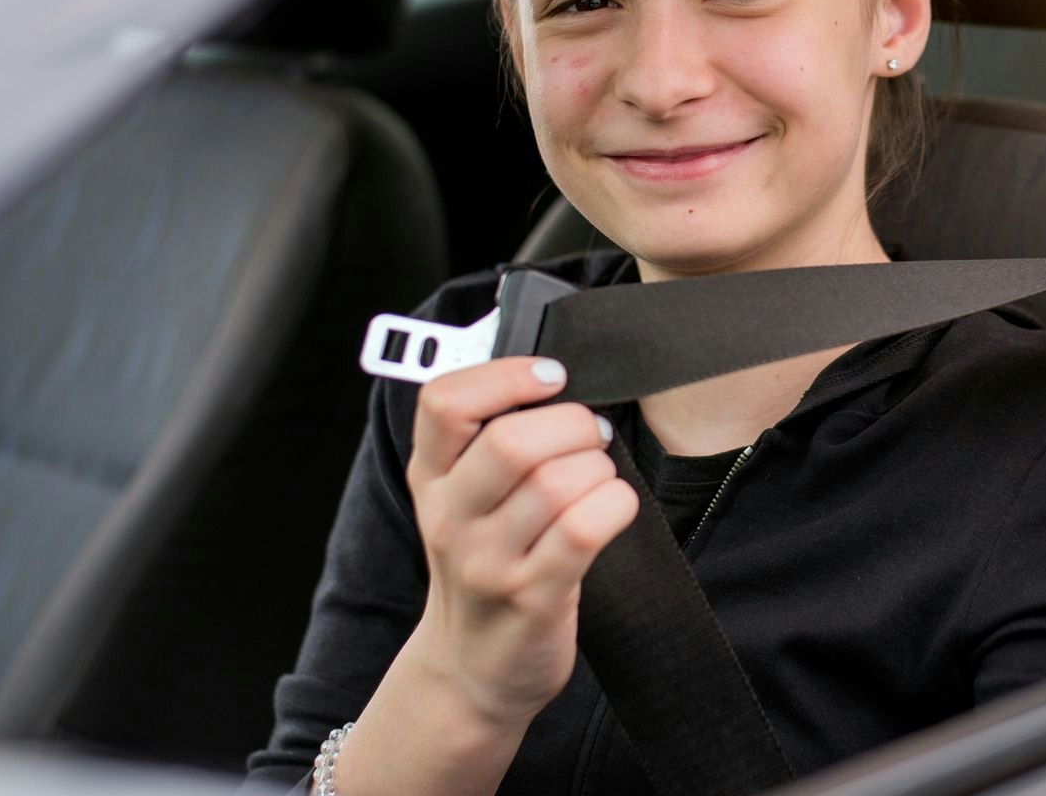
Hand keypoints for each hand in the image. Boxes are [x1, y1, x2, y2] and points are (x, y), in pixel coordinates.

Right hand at [404, 357, 637, 729]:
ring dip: (598, 468)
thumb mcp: (460, 501)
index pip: (443, 401)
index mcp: (430, 478)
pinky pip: (586, 528)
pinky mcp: (532, 597)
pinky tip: (614, 507)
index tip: (551, 376)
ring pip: (558, 482)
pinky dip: (615, 504)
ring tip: (599, 478)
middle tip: (591, 435)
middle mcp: (450, 518)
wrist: (471, 670)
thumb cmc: (483, 566)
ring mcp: (487, 563)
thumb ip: (484, 442)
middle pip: (512, 441)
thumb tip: (555, 379)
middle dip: (573, 424)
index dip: (505, 374)